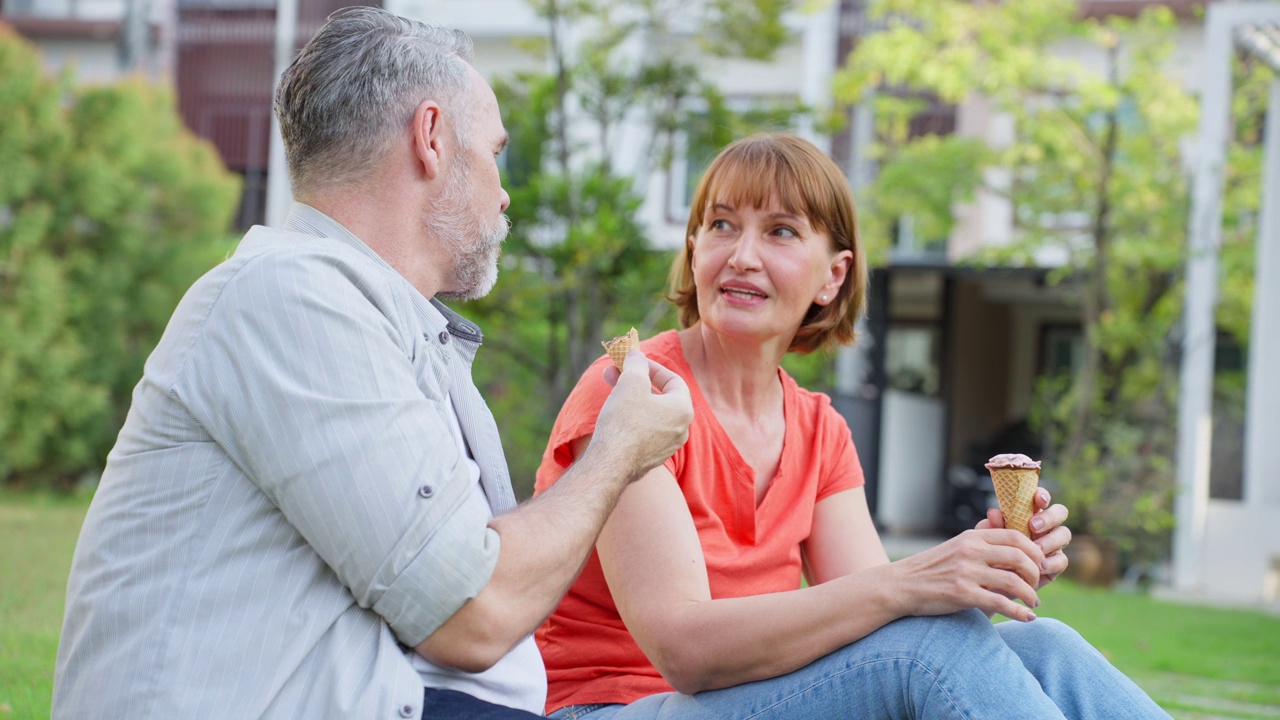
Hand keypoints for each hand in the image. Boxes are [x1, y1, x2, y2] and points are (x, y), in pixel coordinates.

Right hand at [593, 350, 692, 479]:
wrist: (611, 464)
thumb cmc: (624, 420)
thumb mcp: (630, 382)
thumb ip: (636, 364)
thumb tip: (637, 355)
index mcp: (683, 410)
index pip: (674, 380)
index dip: (653, 367)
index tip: (634, 360)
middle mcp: (681, 430)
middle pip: (660, 397)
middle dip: (636, 381)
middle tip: (615, 372)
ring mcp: (666, 447)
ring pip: (650, 415)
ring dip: (632, 399)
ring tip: (610, 389)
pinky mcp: (650, 459)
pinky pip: (643, 432)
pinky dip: (631, 419)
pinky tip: (612, 416)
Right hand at [891, 528, 1043, 621]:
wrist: (901, 585)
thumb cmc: (932, 569)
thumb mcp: (957, 547)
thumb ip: (983, 544)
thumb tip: (1015, 545)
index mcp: (972, 537)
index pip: (1015, 536)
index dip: (1034, 551)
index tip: (1038, 565)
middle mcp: (971, 551)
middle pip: (1020, 557)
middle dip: (1036, 573)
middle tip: (1037, 586)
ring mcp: (966, 572)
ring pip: (1014, 581)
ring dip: (1030, 595)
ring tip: (1033, 603)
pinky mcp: (962, 594)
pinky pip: (1000, 602)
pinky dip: (1019, 612)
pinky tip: (1026, 617)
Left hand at [978, 488, 1070, 587]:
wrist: (993, 583)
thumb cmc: (991, 554)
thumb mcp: (988, 540)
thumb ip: (992, 527)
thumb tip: (993, 511)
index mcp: (1029, 514)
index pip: (1040, 498)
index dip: (1042, 495)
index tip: (1037, 499)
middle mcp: (1045, 526)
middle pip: (1060, 512)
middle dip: (1049, 517)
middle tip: (1033, 526)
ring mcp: (1053, 544)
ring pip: (1064, 534)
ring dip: (1051, 540)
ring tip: (1036, 548)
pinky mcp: (1056, 563)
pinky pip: (1062, 559)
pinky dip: (1052, 562)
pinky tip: (1039, 567)